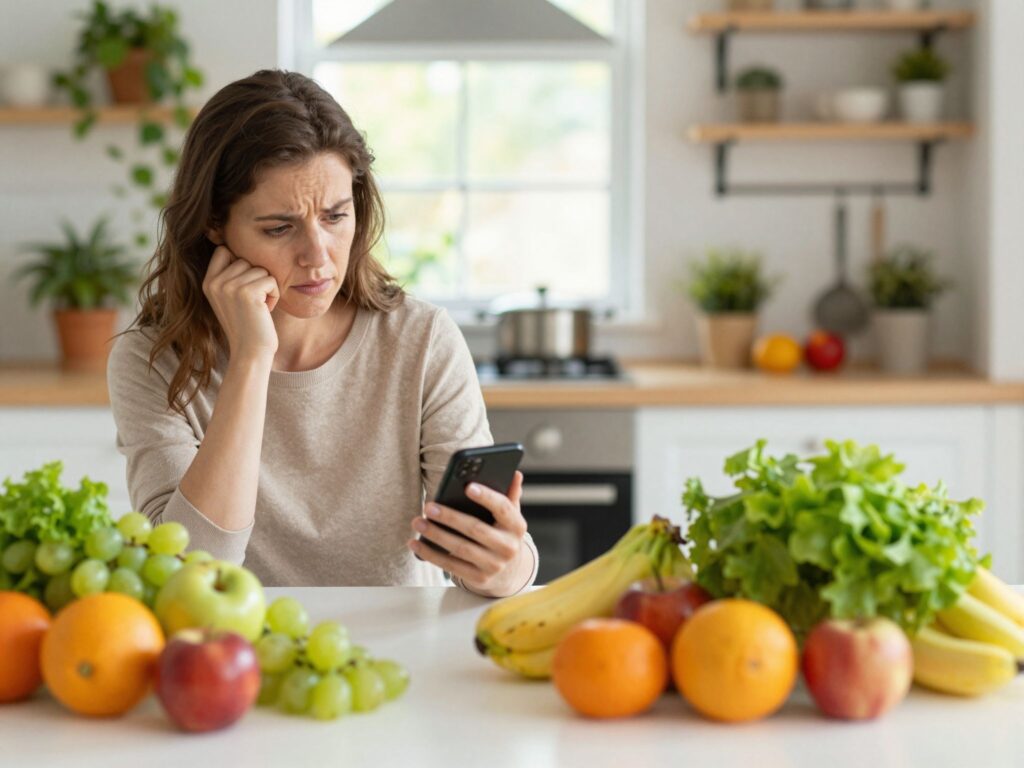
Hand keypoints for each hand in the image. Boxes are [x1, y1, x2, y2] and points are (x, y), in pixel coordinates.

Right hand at [202, 245, 280, 359]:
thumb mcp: (230, 297)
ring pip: (261, 269)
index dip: (239, 264)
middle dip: (256, 279)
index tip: (244, 288)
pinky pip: (271, 280)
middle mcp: (215, 282)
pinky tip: (265, 311)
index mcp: (207, 282)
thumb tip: (234, 244)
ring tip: (258, 308)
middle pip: (246, 259)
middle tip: (252, 304)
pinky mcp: (247, 293)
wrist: (250, 352)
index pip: (224, 250)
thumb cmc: (247, 325)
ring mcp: (230, 287)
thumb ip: (229, 274)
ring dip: (266, 288)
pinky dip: (274, 295)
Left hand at [409, 471, 530, 596]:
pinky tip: (416, 544)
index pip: (503, 508)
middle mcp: (509, 547)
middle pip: (476, 529)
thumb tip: (515, 474)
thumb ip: (510, 496)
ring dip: (435, 535)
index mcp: (517, 526)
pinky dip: (431, 554)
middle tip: (428, 507)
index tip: (467, 486)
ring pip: (460, 548)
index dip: (486, 497)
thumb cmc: (503, 535)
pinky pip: (451, 566)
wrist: (509, 573)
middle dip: (450, 517)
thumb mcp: (510, 517)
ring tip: (417, 522)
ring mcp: (494, 565)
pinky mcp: (479, 579)